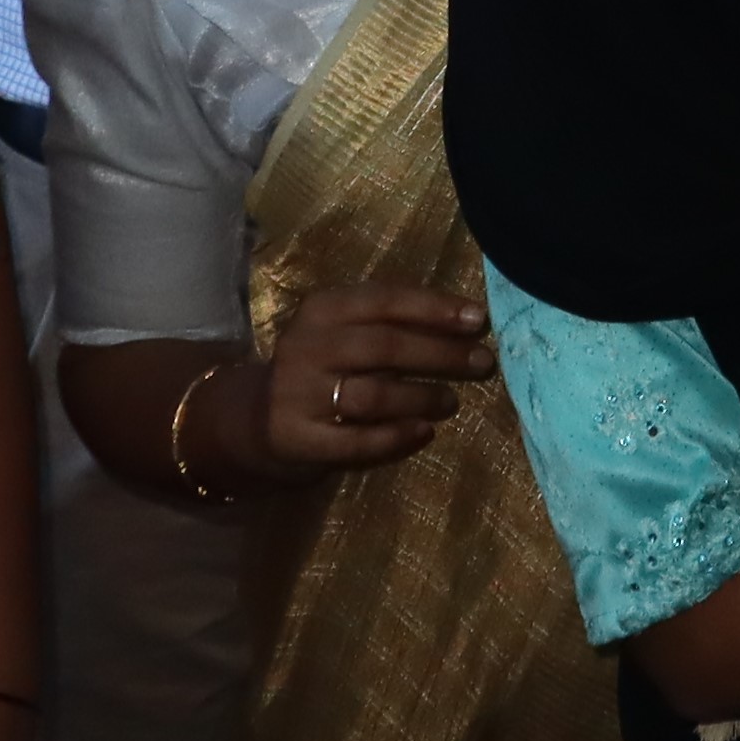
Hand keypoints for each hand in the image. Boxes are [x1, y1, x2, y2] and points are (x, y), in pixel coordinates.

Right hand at [256, 283, 492, 475]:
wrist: (257, 417)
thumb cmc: (322, 366)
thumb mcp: (344, 330)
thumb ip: (393, 322)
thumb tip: (467, 322)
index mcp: (324, 309)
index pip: (385, 300)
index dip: (435, 309)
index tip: (479, 320)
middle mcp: (309, 346)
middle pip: (385, 346)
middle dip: (441, 354)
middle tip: (482, 364)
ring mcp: (301, 394)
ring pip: (373, 395)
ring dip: (421, 398)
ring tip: (451, 402)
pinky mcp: (300, 438)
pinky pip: (358, 441)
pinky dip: (397, 437)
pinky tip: (424, 432)